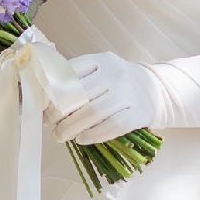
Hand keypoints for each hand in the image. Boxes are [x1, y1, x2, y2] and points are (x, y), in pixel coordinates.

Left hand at [48, 51, 168, 145]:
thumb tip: (44, 100)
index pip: (69, 73)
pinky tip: (81, 139)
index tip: (42, 106)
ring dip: (71, 127)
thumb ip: (76, 78)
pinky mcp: (138, 114)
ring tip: (60, 135)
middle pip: (79, 95)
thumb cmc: (118, 84)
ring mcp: (128, 94)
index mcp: (101, 60)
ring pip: (93, 112)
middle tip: (50, 124)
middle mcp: (115, 74)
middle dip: (58, 112)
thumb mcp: (99, 71)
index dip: (51, 92)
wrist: (157, 91)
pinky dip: (93, 135)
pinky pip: (112, 126)